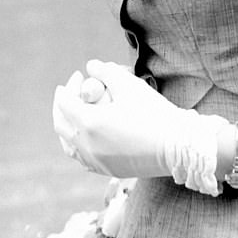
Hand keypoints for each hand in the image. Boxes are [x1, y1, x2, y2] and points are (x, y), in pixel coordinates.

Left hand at [53, 60, 227, 193]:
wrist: (176, 147)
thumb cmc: (153, 112)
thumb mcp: (129, 84)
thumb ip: (106, 71)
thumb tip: (91, 66)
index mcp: (89, 123)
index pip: (65, 102)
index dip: (69, 86)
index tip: (78, 75)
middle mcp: (87, 146)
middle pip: (61, 125)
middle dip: (62, 105)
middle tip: (69, 91)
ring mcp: (96, 161)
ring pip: (69, 145)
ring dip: (67, 127)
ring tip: (71, 115)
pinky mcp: (107, 171)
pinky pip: (83, 158)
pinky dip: (78, 145)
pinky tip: (86, 138)